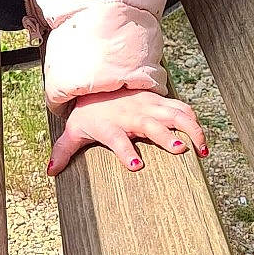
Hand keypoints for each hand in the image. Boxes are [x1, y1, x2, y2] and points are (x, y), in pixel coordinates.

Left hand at [46, 86, 207, 177]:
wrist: (100, 82)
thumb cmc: (88, 113)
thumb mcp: (74, 130)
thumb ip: (64, 151)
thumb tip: (51, 171)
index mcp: (110, 125)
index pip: (117, 139)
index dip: (125, 152)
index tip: (136, 166)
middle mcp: (132, 115)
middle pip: (152, 125)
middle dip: (166, 136)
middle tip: (180, 150)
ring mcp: (149, 107)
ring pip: (174, 115)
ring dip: (190, 130)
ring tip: (202, 151)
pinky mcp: (161, 102)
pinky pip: (182, 110)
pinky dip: (195, 122)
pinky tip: (203, 142)